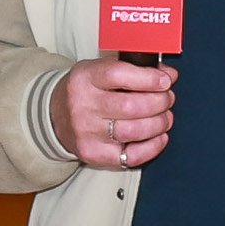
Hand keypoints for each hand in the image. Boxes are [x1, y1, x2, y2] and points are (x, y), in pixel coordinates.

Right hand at [54, 57, 177, 167]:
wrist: (55, 116)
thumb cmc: (86, 91)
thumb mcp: (101, 70)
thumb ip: (134, 69)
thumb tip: (169, 75)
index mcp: (85, 78)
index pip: (120, 74)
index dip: (149, 78)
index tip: (165, 80)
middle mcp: (83, 105)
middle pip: (132, 106)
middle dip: (160, 102)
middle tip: (167, 99)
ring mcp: (87, 133)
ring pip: (135, 131)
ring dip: (159, 123)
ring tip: (165, 117)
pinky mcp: (94, 154)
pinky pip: (132, 156)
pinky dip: (153, 146)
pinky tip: (158, 136)